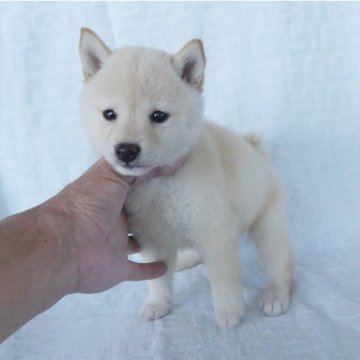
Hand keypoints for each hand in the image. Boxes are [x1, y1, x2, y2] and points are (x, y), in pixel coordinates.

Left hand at [47, 158, 177, 292]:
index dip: (147, 179)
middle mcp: (112, 219)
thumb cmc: (88, 203)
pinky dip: (151, 269)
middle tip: (176, 203)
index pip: (130, 185)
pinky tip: (165, 266)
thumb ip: (141, 168)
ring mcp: (114, 244)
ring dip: (148, 239)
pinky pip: (138, 270)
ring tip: (172, 233)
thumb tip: (175, 159)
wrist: (65, 244)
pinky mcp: (118, 267)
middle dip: (150, 209)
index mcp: (108, 196)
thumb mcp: (113, 174)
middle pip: (134, 213)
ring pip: (136, 241)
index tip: (170, 174)